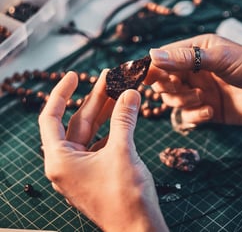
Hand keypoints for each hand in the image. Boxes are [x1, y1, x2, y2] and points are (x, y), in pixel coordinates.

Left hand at [38, 70, 167, 231]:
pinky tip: (125, 114)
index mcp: (60, 160)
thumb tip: (129, 92)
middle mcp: (67, 164)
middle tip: (109, 77)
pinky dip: (114, 127)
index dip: (61, 93)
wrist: (138, 228)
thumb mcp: (122, 151)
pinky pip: (103, 142)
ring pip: (92, 132)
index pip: (51, 118)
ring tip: (120, 90)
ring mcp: (83, 169)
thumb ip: (124, 119)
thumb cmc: (125, 196)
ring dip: (106, 112)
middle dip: (94, 99)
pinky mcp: (98, 172)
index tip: (74, 75)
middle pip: (77, 122)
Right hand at [144, 34, 241, 127]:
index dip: (153, 67)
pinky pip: (188, 115)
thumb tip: (151, 55)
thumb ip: (185, 58)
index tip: (145, 77)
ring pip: (174, 99)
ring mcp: (201, 90)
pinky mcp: (208, 110)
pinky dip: (195, 115)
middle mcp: (196, 70)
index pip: (165, 57)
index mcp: (197, 50)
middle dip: (169, 86)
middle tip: (180, 88)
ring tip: (202, 98)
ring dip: (183, 100)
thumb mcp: (219, 58)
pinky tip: (211, 111)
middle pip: (165, 80)